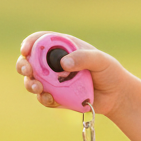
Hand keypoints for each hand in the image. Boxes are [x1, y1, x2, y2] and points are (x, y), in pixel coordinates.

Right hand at [15, 32, 131, 117]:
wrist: (116, 96)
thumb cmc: (110, 72)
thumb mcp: (100, 60)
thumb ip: (83, 58)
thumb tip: (63, 63)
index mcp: (63, 47)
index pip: (40, 40)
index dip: (29, 43)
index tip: (26, 51)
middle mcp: (54, 63)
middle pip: (30, 61)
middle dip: (23, 65)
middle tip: (27, 71)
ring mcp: (54, 80)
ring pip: (32, 80)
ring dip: (30, 84)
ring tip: (39, 88)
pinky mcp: (57, 96)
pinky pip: (43, 98)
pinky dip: (43, 99)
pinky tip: (51, 99)